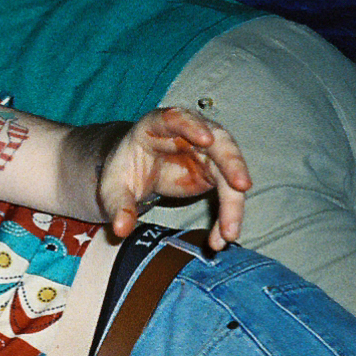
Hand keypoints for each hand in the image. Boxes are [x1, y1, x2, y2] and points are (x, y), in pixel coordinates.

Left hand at [99, 107, 251, 250]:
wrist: (135, 171)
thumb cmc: (125, 170)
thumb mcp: (113, 188)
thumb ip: (117, 205)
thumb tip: (120, 229)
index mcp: (157, 125)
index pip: (177, 118)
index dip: (192, 126)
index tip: (206, 139)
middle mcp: (190, 133)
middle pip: (218, 142)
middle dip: (232, 163)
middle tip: (241, 186)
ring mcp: (207, 151)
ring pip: (230, 171)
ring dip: (234, 201)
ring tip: (230, 232)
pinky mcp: (215, 171)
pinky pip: (228, 191)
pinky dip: (228, 214)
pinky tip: (223, 237)